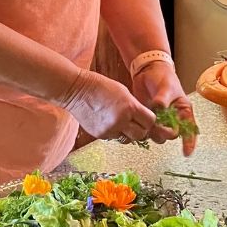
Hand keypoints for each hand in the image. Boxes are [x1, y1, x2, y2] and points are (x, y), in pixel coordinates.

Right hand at [60, 69, 176, 144]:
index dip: (148, 120)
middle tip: (135, 123)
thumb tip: (143, 119)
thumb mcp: (123, 92)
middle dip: (140, 130)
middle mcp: (121, 121)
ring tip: (120, 122)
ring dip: (127, 133)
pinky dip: (114, 132)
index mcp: (130, 107)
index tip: (145, 118)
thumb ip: (134, 107)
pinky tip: (107, 121)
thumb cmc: (100, 86)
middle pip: (141, 135)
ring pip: (127, 139)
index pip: (150, 122)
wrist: (76, 90)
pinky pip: (113, 138)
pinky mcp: (100, 135)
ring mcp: (110, 130)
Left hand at [132, 61, 198, 155]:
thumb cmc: (163, 76)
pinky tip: (138, 123)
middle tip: (156, 126)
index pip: (190, 130)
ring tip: (147, 122)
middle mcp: (173, 118)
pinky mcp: (147, 118)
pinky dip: (143, 128)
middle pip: (171, 134)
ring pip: (157, 134)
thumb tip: (159, 108)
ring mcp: (159, 119)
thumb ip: (163, 99)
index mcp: (183, 111)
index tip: (186, 152)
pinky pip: (146, 129)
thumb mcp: (166, 87)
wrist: (148, 70)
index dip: (189, 143)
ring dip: (152, 132)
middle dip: (164, 133)